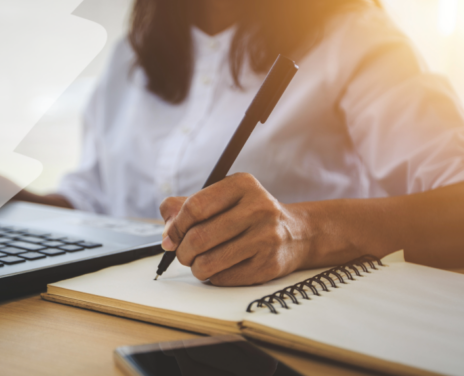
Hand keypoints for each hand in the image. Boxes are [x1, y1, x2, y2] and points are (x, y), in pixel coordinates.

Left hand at [159, 173, 308, 285]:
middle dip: (182, 251)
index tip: (170, 237)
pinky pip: (223, 278)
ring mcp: (266, 237)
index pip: (195, 207)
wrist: (296, 234)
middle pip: (199, 237)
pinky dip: (213, 277)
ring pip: (208, 262)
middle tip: (183, 254)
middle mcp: (258, 208)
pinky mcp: (268, 265)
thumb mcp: (222, 199)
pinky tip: (221, 267)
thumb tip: (167, 234)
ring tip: (199, 262)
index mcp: (242, 185)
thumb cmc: (248, 215)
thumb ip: (186, 207)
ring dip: (195, 267)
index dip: (175, 226)